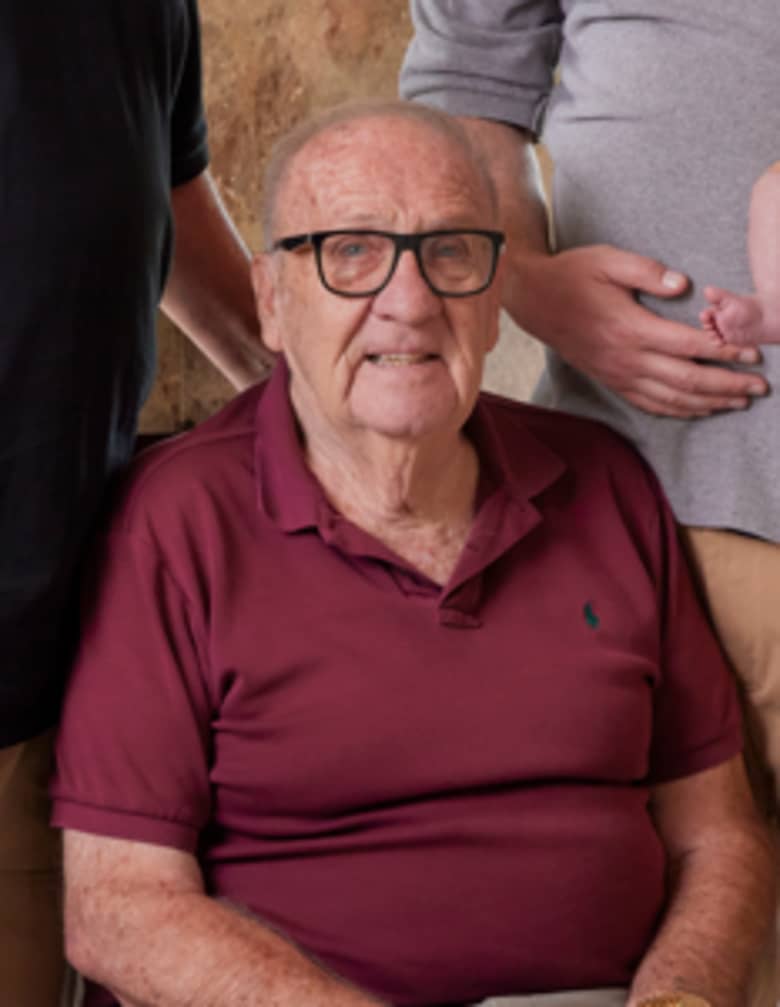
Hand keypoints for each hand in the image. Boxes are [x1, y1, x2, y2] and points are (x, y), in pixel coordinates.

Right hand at [502, 245, 768, 416]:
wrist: (534, 301)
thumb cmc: (572, 276)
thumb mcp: (608, 260)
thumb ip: (648, 271)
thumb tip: (684, 284)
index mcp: (630, 328)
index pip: (688, 345)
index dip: (723, 351)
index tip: (751, 353)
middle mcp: (627, 359)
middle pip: (687, 380)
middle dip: (728, 385)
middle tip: (759, 387)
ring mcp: (619, 375)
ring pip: (672, 398)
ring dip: (709, 403)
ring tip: (739, 401)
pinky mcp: (612, 382)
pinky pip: (651, 404)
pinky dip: (679, 410)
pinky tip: (700, 409)